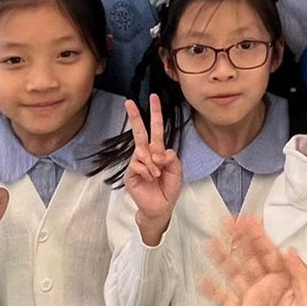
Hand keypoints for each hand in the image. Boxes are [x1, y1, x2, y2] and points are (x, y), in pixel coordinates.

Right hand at [124, 95, 184, 242]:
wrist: (160, 208)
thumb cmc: (168, 189)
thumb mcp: (177, 171)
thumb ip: (172, 158)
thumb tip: (159, 152)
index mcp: (158, 151)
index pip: (156, 129)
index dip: (155, 114)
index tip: (153, 98)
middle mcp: (146, 154)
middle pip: (140, 132)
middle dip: (135, 116)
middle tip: (129, 102)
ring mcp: (137, 163)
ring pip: (142, 151)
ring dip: (152, 163)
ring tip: (157, 174)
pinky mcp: (130, 173)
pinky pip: (138, 164)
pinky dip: (147, 171)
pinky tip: (150, 178)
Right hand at [202, 216, 306, 305]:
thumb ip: (300, 275)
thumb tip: (288, 249)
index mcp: (283, 278)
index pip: (268, 252)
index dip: (257, 236)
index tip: (247, 219)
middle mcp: (265, 285)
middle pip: (248, 258)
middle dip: (237, 240)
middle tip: (225, 221)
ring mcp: (251, 301)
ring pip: (234, 275)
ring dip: (223, 259)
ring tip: (210, 243)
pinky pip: (225, 302)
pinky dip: (214, 291)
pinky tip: (203, 279)